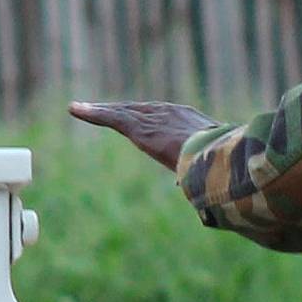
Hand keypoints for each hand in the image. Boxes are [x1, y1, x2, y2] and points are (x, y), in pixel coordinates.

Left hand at [69, 99, 219, 173]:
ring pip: (121, 112)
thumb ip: (204, 175)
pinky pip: (112, 118)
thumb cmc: (227, 164)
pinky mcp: (139, 128)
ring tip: (79, 108)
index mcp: (191, 120)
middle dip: (118, 109)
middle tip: (99, 109)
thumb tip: (199, 193)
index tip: (134, 119)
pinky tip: (74, 109)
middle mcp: (170, 112)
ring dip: (100, 111)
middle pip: (137, 109)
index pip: (161, 116)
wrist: (222, 156)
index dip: (145, 118)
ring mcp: (154, 119)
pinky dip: (92, 114)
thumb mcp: (217, 168)